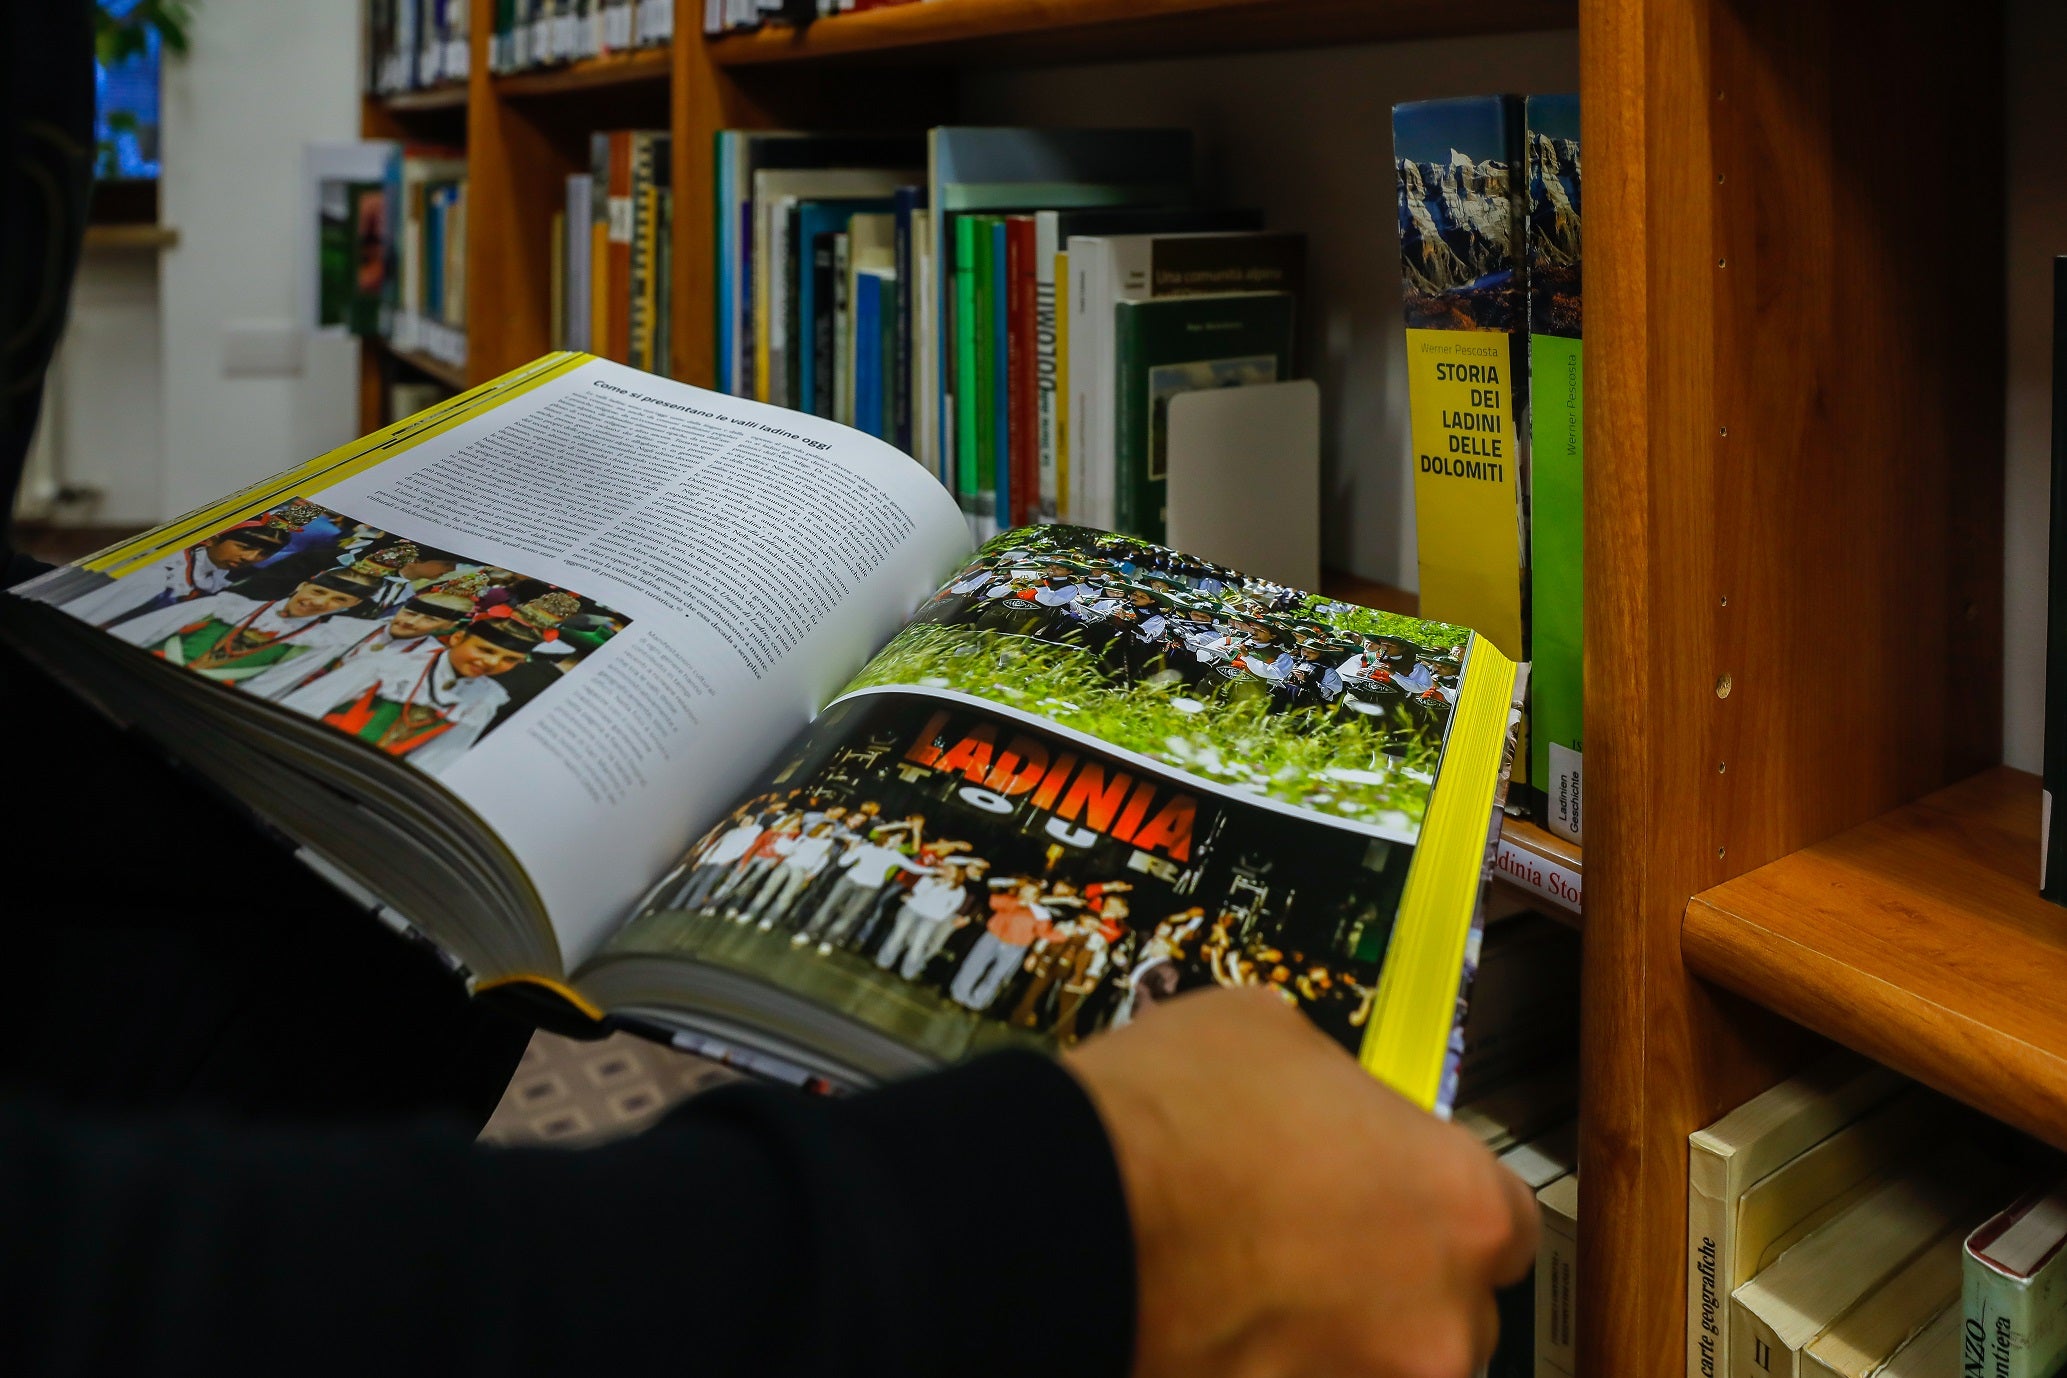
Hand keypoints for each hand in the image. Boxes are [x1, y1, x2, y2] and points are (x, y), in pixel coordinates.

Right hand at [1067, 988, 1536, 1377]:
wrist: (1060, 1217)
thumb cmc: (1167, 1117)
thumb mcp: (1269, 1034)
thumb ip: (1333, 1086)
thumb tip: (1319, 1105)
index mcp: (1461, 1204)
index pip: (1508, 1228)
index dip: (1440, 1209)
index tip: (1393, 1200)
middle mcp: (1438, 1321)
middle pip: (1449, 1318)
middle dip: (1389, 1288)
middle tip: (1305, 1249)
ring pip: (1373, 1370)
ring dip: (1331, 1342)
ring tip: (1243, 1296)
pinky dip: (1268, 1371)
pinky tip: (1213, 1332)